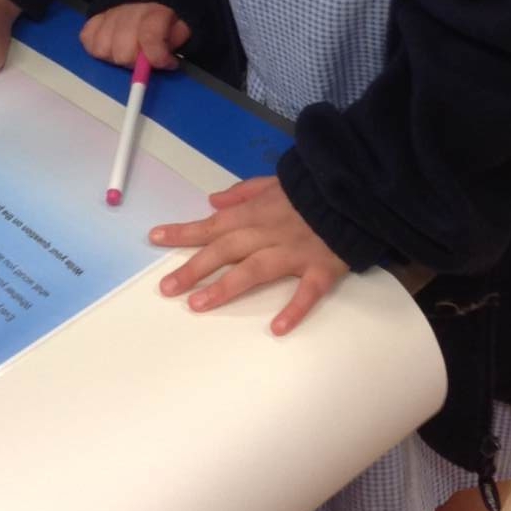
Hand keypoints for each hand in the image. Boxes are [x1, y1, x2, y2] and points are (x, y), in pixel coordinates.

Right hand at [81, 1, 190, 70]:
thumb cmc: (163, 15)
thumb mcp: (182, 24)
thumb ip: (178, 37)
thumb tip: (167, 58)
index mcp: (152, 11)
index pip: (149, 38)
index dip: (158, 57)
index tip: (169, 62)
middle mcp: (127, 12)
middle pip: (123, 53)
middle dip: (137, 62)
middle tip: (146, 57)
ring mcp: (106, 16)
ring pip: (104, 50)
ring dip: (117, 57)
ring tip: (129, 51)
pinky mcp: (92, 20)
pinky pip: (88, 40)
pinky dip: (99, 48)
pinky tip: (112, 45)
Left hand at [149, 176, 350, 334]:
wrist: (355, 191)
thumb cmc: (311, 190)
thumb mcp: (273, 181)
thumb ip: (242, 192)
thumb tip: (213, 202)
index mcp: (256, 212)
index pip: (213, 224)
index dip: (184, 232)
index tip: (155, 239)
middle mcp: (269, 232)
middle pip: (226, 250)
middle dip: (195, 268)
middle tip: (167, 288)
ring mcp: (295, 252)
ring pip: (256, 269)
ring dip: (226, 287)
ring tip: (199, 305)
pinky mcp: (322, 268)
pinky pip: (307, 291)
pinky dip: (294, 309)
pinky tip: (277, 329)